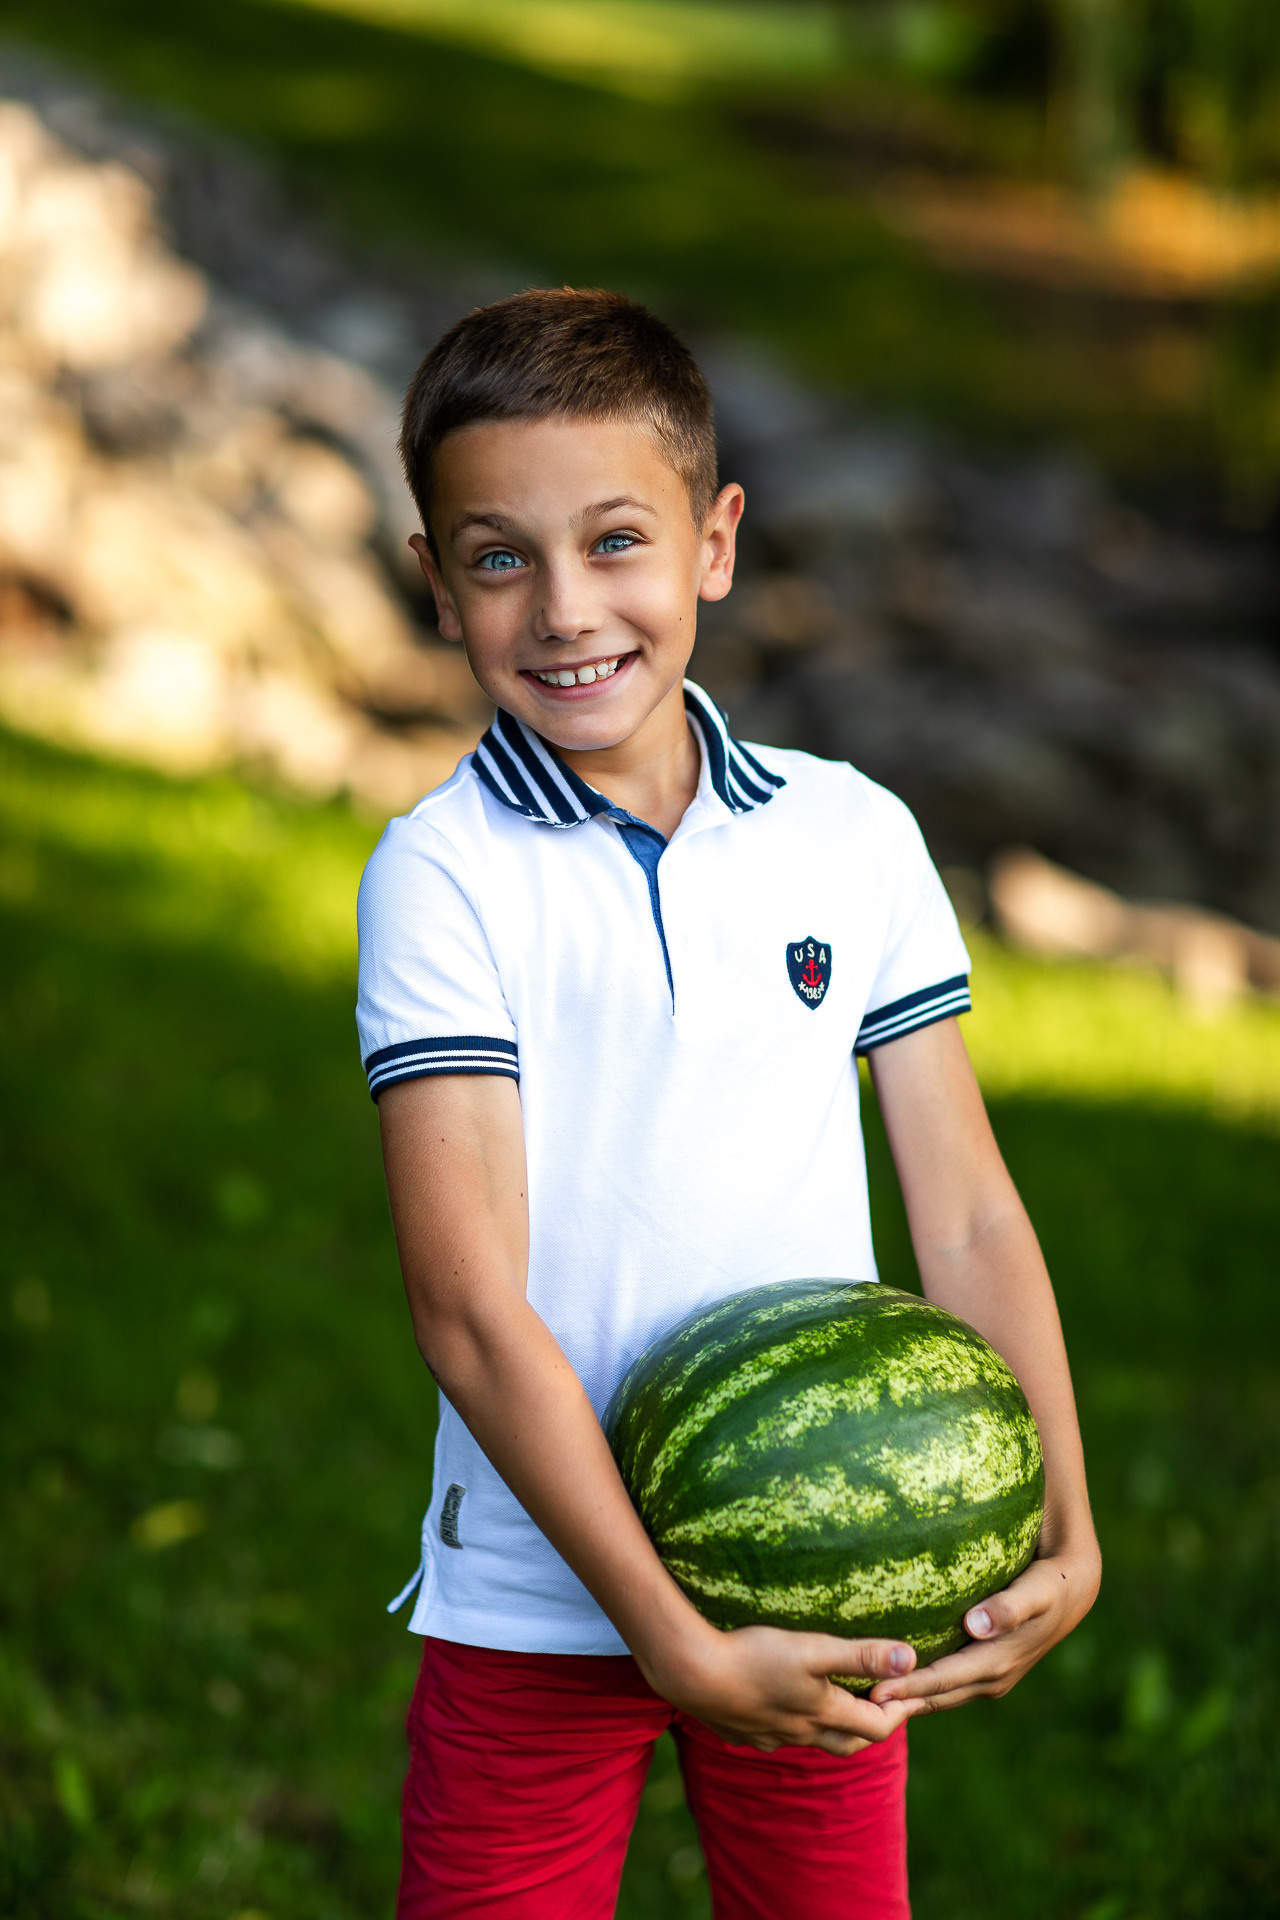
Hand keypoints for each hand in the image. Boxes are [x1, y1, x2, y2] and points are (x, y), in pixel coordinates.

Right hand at [645, 1622, 917, 1754]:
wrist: (692, 1673)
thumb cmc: (755, 1657)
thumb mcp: (814, 1650)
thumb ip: (861, 1656)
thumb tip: (910, 1660)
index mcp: (822, 1714)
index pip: (876, 1727)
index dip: (898, 1711)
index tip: (911, 1692)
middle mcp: (800, 1734)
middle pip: (847, 1743)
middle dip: (870, 1727)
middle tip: (882, 1705)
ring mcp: (769, 1737)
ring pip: (810, 1740)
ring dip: (829, 1726)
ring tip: (834, 1703)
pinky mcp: (741, 1732)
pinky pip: (775, 1737)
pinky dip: (789, 1725)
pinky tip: (779, 1707)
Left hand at [868, 1543, 1101, 1717]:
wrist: (1072, 1591)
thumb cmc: (1049, 1585)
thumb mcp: (1035, 1591)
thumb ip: (1006, 1608)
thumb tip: (974, 1625)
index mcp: (997, 1664)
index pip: (941, 1681)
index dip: (908, 1688)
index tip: (874, 1692)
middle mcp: (990, 1678)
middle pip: (934, 1697)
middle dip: (897, 1704)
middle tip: (853, 1706)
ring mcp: (987, 1678)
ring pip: (938, 1697)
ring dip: (905, 1702)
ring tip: (862, 1704)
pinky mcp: (983, 1670)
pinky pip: (945, 1685)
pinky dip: (919, 1689)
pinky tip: (891, 1685)